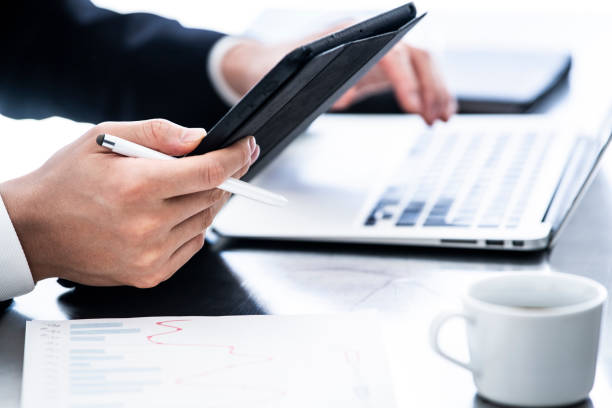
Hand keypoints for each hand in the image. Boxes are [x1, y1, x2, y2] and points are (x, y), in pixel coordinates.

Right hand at [0, 119, 258, 287]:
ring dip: (205, 201)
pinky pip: (193, 245)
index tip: (247, 147)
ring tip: (181, 189)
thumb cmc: (65, 181)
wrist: (34, 231)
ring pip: (206, 221)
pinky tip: (171, 214)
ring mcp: (151, 255)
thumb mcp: (103, 139)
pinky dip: (192, 226)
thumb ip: (157, 134)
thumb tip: (199, 137)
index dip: (235, 157)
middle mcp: (148, 225)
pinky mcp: (151, 275)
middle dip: (222, 176)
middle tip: (221, 163)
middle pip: (212, 196)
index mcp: (137, 187)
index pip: (209, 172)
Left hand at [221, 26, 455, 124]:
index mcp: (347, 36)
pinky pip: (409, 74)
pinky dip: (425, 92)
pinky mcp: (374, 66)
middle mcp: (366, 37)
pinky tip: (433, 111)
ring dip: (435, 90)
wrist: (262, 64)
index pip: (389, 53)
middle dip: (431, 86)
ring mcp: (373, 50)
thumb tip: (343, 97)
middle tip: (437, 118)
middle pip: (414, 54)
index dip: (406, 80)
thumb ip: (313, 88)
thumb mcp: (287, 82)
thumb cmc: (272, 72)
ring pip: (418, 62)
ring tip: (442, 118)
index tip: (414, 106)